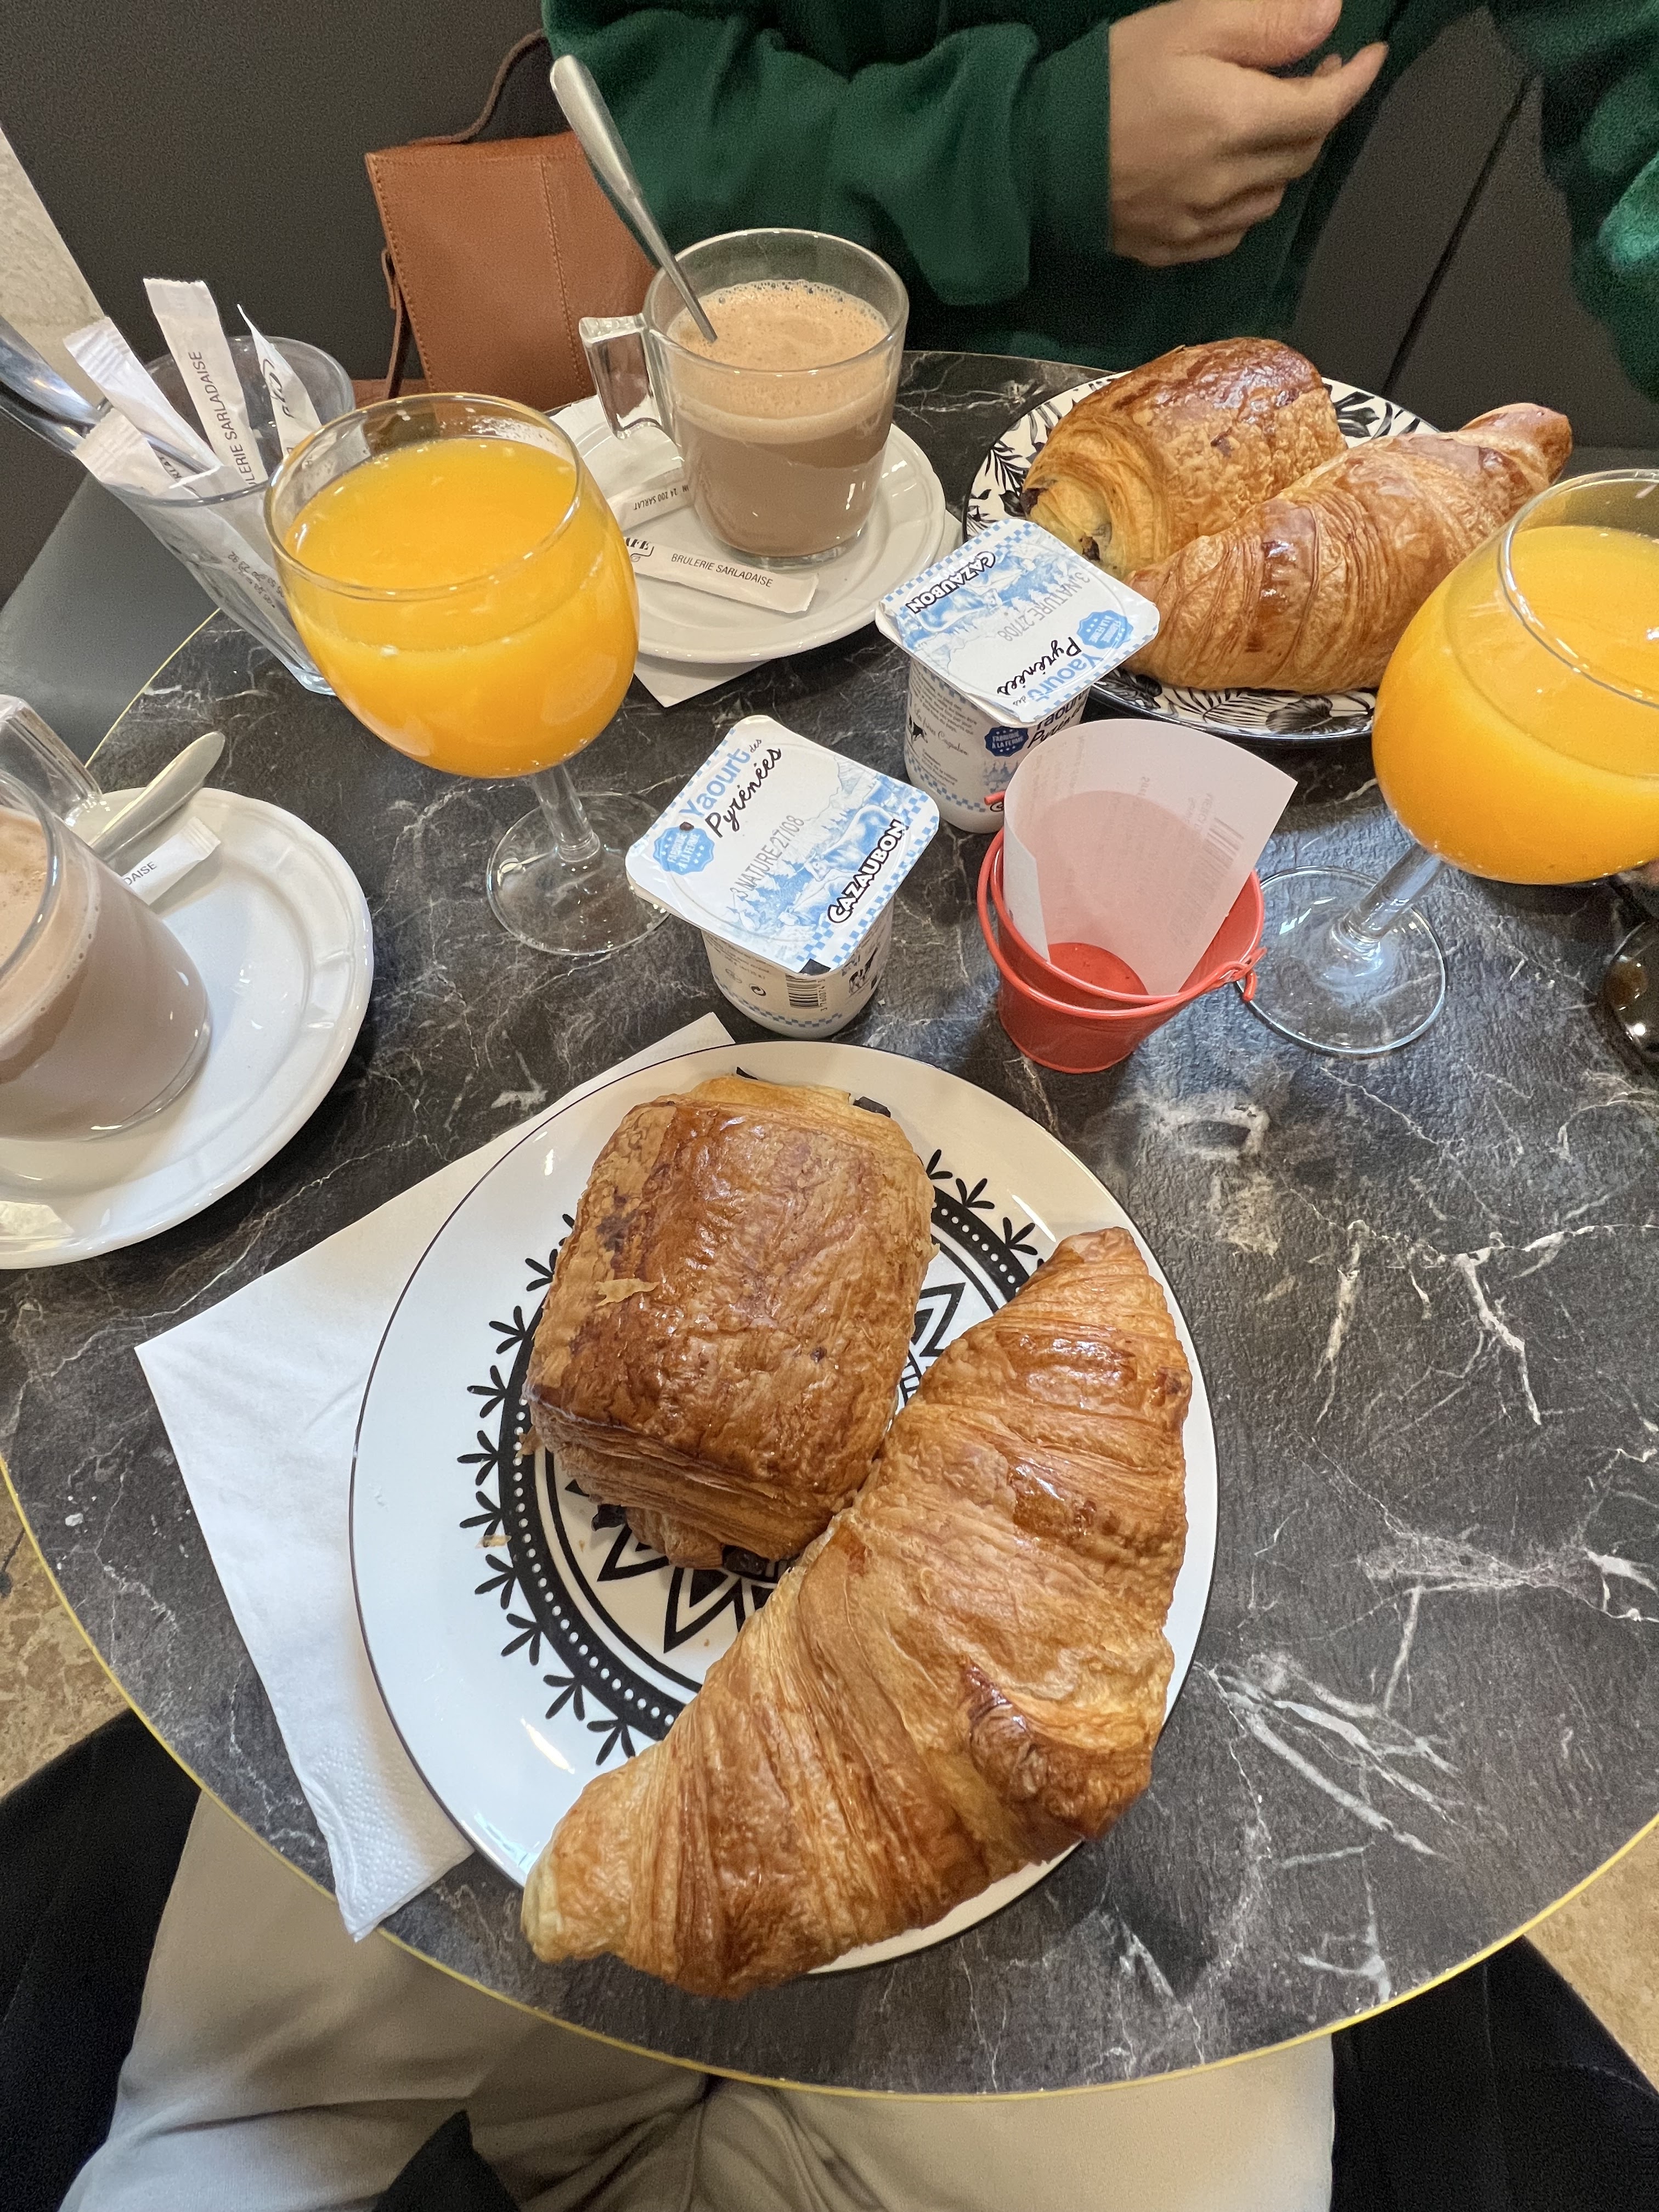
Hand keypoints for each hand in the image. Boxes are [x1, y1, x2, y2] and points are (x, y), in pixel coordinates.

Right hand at [1108, 0, 1387, 266]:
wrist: (1031, 158)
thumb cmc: (1105, 81)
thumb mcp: (1186, 25)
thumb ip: (1263, 24)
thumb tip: (1328, 19)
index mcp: (1237, 122)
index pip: (1325, 108)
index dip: (1357, 80)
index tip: (1368, 55)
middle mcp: (1229, 183)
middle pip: (1303, 154)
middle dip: (1320, 113)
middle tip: (1312, 76)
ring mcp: (1201, 224)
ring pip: (1272, 196)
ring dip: (1284, 159)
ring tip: (1269, 123)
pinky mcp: (1173, 248)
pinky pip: (1233, 232)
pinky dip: (1248, 201)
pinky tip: (1232, 176)